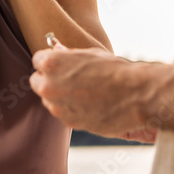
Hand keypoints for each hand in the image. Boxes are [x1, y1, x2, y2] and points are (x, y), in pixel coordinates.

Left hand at [30, 43, 172, 137]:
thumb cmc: (115, 70)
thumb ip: (68, 55)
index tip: (60, 64)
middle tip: (69, 79)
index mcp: (51, 63)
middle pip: (38, 82)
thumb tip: (57, 50)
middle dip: (49, 80)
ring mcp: (57, 107)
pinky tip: (89, 104)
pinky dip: (71, 110)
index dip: (51, 62)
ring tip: (83, 92)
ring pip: (50, 100)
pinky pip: (63, 113)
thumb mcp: (90, 54)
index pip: (38, 61)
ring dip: (60, 97)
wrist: (136, 94)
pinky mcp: (69, 122)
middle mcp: (49, 85)